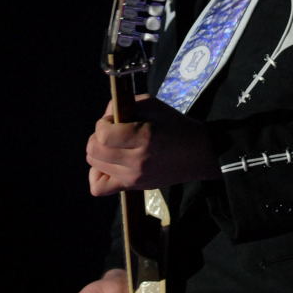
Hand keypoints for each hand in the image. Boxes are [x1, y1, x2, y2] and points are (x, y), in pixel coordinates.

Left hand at [86, 95, 220, 196]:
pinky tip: (109, 165)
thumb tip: (104, 116)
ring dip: (98, 152)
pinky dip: (98, 175)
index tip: (113, 120)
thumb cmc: (175, 125)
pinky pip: (99, 188)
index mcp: (143, 137)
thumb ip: (123, 105)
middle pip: (94, 151)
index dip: (102, 124)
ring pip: (94, 165)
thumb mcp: (152, 104)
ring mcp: (133, 177)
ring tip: (113, 147)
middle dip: (98, 137)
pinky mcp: (133, 187)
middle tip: (112, 132)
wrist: (198, 153)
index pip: (103, 135)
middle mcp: (136, 160)